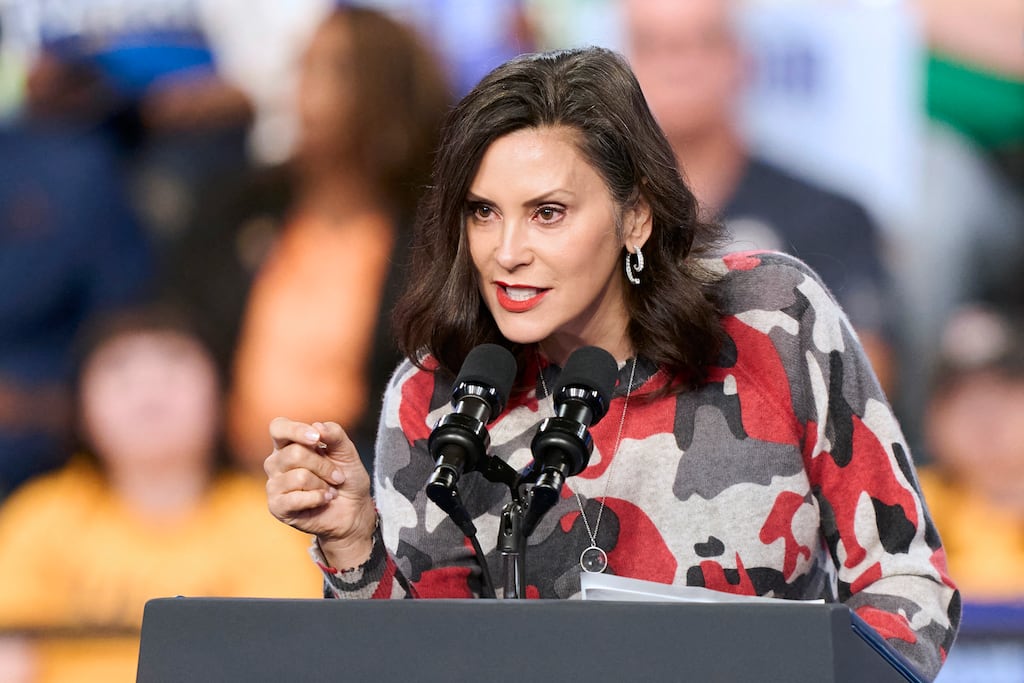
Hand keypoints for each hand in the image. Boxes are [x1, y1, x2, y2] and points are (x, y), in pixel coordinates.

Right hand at [265, 418, 376, 568]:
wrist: (353, 510)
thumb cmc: (346, 478)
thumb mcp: (347, 452)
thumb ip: (335, 435)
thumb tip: (317, 426)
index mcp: (289, 444)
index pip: (278, 427)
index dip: (295, 430)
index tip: (317, 438)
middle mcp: (276, 462)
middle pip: (295, 453)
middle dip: (324, 466)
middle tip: (337, 476)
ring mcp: (274, 484)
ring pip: (299, 477)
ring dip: (323, 484)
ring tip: (329, 490)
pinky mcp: (277, 506)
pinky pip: (296, 498)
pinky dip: (318, 498)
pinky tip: (324, 499)